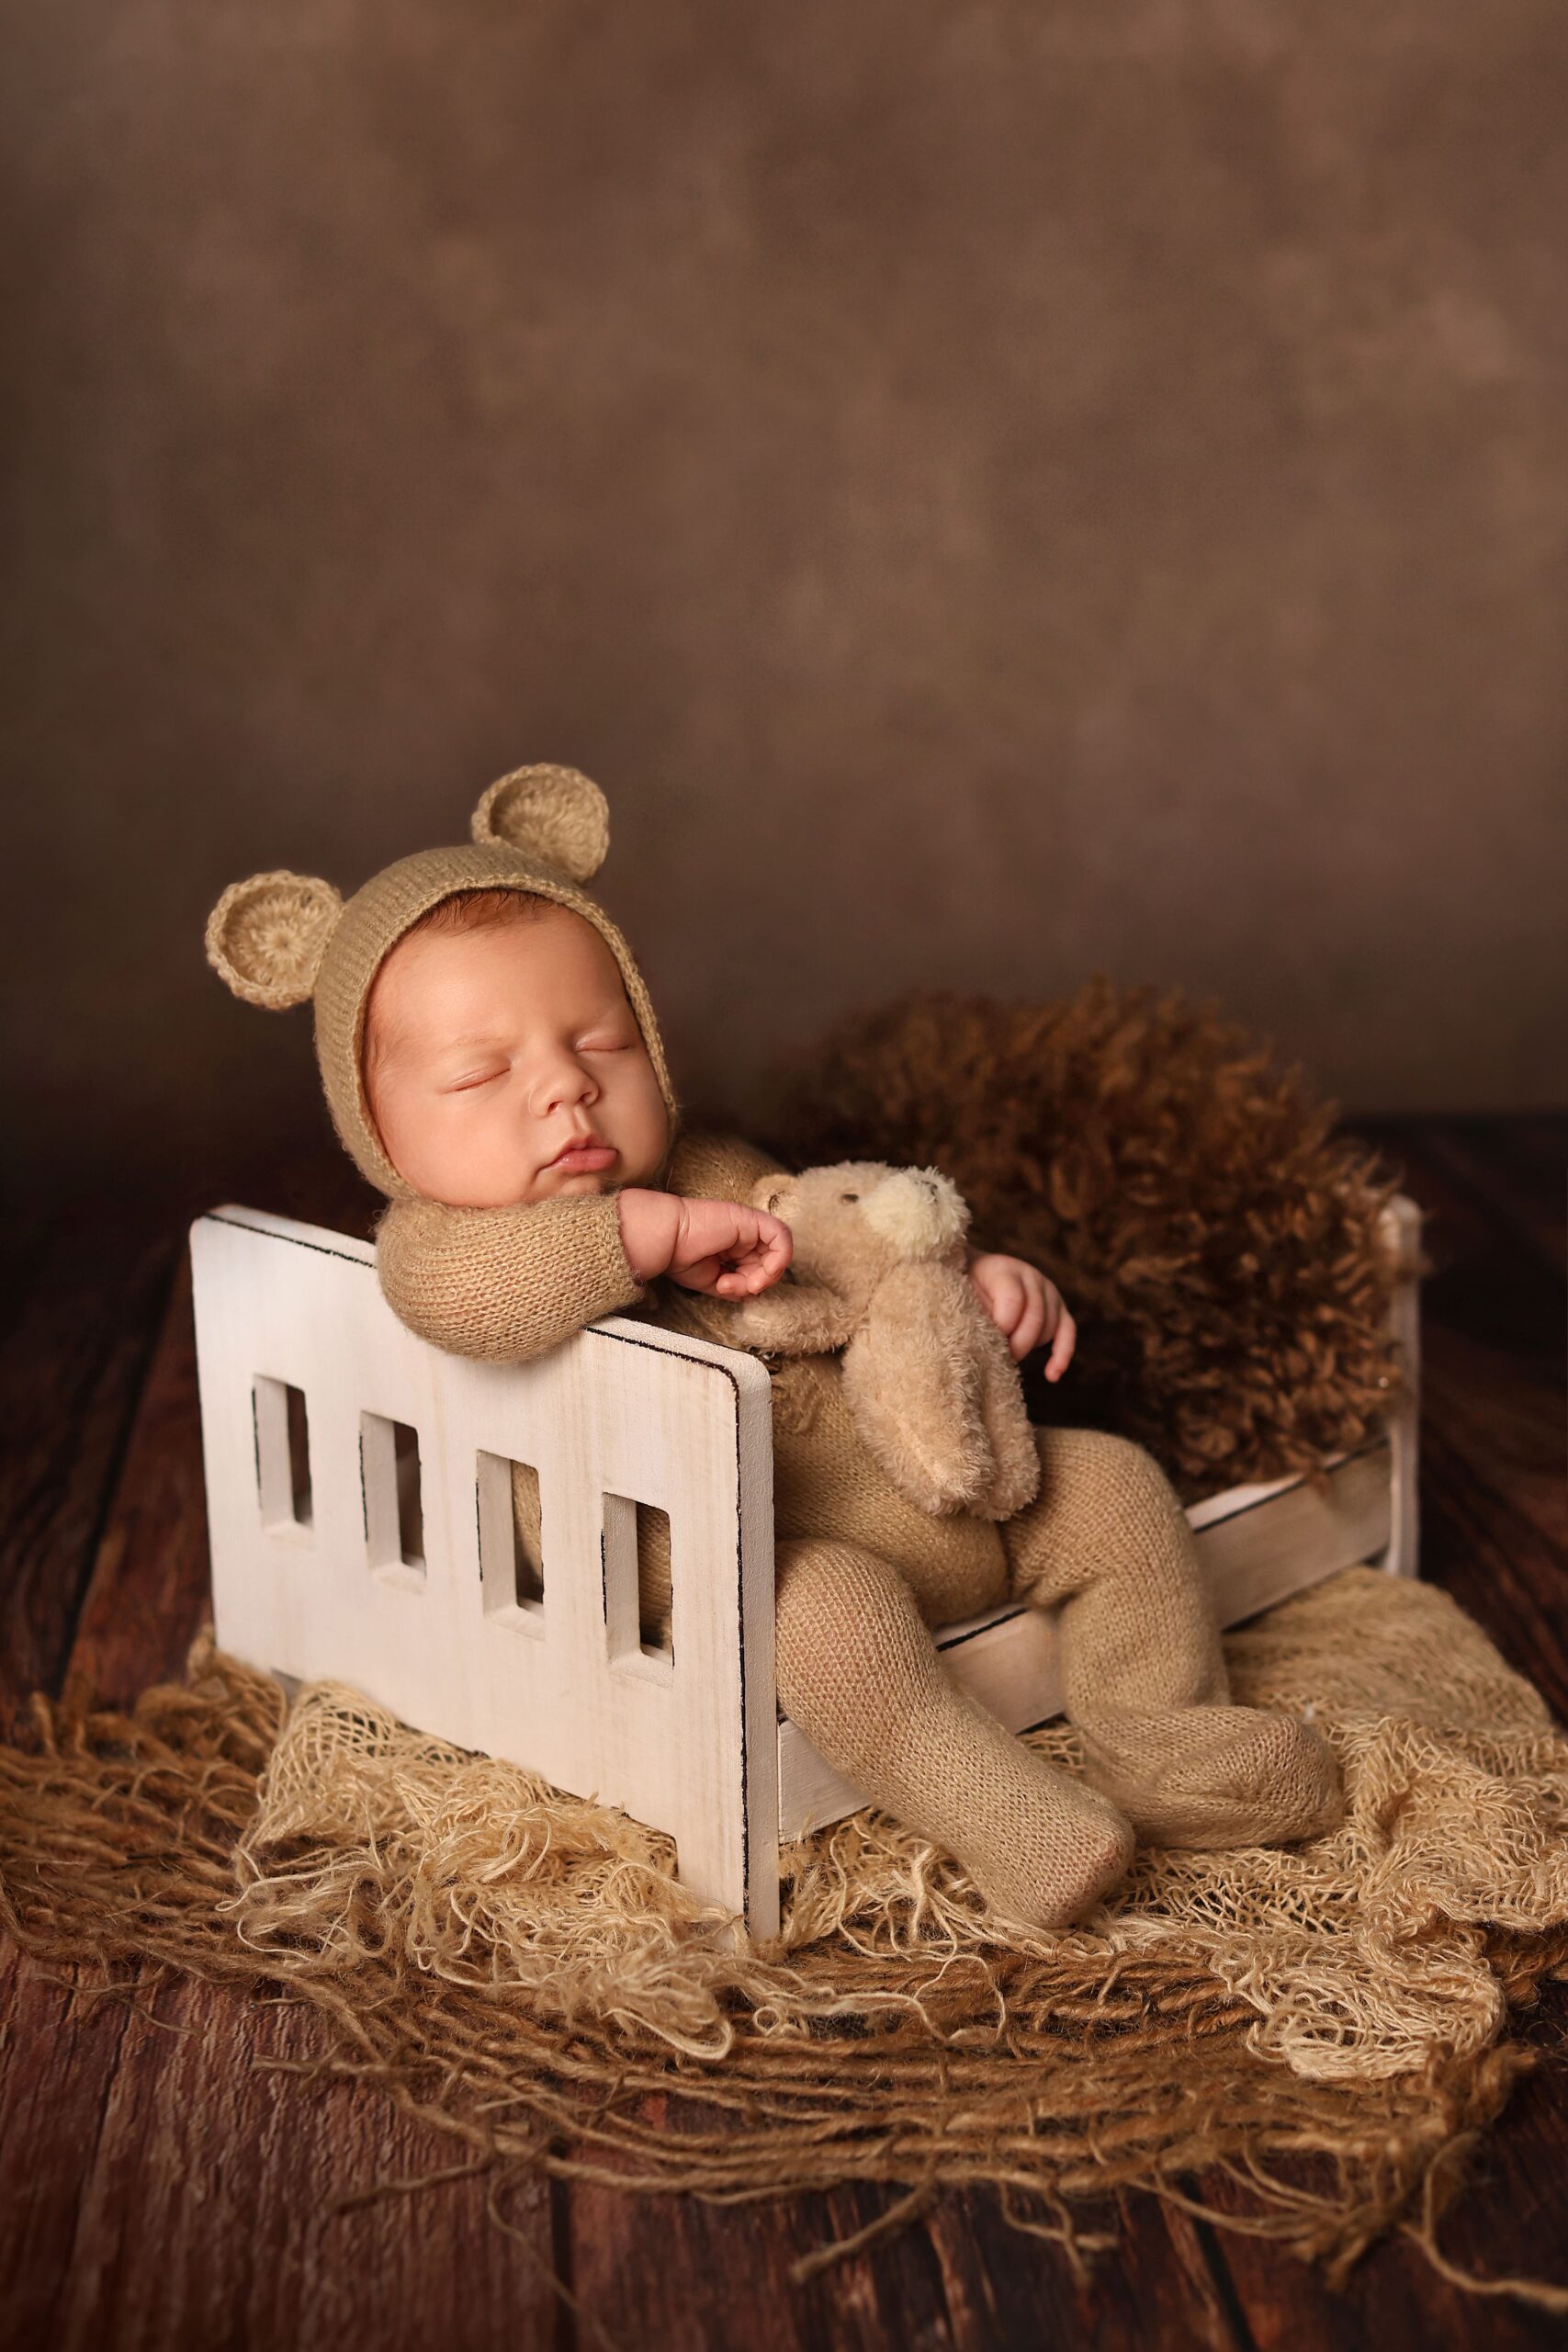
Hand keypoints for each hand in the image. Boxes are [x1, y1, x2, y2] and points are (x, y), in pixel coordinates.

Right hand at [618, 1189, 792, 1296]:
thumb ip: (735, 1286)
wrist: (664, 1239)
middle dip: (758, 1282)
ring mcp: (748, 1226)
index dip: (752, 1284)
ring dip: (766, 1275)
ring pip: (777, 1253)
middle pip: (769, 1262)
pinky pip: (781, 1236)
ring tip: (747, 1284)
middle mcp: (743, 1236)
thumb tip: (753, 1293)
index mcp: (733, 1247)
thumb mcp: (712, 1281)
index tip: (731, 1291)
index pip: (758, 1269)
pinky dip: (780, 1257)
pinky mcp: (751, 1219)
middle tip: (735, 1289)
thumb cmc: (678, 1257)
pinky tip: (764, 1272)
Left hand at [967, 1251, 1075, 1377]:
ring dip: (1030, 1346)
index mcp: (1004, 1270)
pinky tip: (1052, 1375)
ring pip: (1049, 1328)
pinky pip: (1068, 1332)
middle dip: (1017, 1344)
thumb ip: (980, 1316)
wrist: (974, 1277)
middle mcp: (1031, 1276)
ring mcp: (1048, 1290)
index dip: (1003, 1326)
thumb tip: (991, 1345)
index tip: (987, 1341)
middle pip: (1036, 1317)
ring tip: (1007, 1353)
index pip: (1014, 1301)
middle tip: (1000, 1357)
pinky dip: (1062, 1355)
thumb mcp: (964, 1298)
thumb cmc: (965, 1291)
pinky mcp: (1058, 1308)